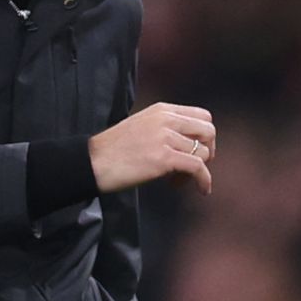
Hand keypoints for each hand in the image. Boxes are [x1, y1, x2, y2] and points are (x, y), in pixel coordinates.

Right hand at [89, 102, 215, 194]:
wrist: (92, 162)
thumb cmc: (113, 150)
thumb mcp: (142, 127)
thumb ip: (165, 129)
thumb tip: (188, 144)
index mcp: (161, 110)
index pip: (202, 116)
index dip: (204, 136)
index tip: (194, 151)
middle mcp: (165, 119)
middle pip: (208, 131)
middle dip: (207, 151)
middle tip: (193, 167)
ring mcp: (165, 137)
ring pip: (203, 152)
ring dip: (198, 170)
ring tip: (177, 180)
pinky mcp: (163, 157)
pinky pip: (198, 167)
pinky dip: (204, 180)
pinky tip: (202, 189)